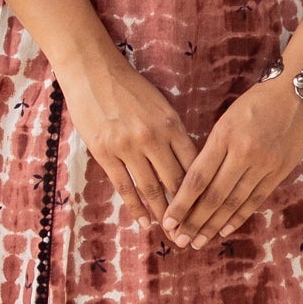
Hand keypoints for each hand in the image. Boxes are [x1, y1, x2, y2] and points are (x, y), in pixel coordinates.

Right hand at [58, 50, 197, 227]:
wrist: (92, 70)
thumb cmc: (129, 87)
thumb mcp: (161, 105)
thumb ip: (173, 133)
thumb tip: (188, 164)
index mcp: (172, 124)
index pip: (193, 165)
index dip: (203, 191)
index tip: (210, 211)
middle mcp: (153, 137)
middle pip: (175, 182)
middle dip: (186, 210)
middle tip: (195, 232)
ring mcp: (128, 146)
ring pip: (151, 189)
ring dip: (162, 214)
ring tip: (172, 233)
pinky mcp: (106, 153)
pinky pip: (124, 186)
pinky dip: (135, 208)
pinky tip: (144, 222)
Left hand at [162, 77, 302, 248]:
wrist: (300, 93)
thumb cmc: (258, 101)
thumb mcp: (228, 117)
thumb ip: (213, 147)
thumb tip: (193, 180)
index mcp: (224, 136)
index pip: (198, 177)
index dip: (182, 203)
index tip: (168, 221)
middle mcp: (244, 153)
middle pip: (214, 196)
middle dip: (194, 221)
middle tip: (179, 241)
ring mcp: (264, 165)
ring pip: (233, 202)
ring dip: (213, 225)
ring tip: (198, 241)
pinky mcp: (280, 171)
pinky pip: (255, 200)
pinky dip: (238, 217)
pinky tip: (224, 230)